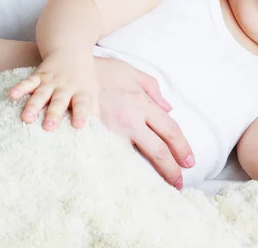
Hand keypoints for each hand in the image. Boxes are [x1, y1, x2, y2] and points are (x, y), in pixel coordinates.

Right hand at [10, 53, 97, 130]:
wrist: (72, 47)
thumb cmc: (83, 74)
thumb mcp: (92, 89)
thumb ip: (93, 109)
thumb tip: (100, 131)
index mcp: (81, 91)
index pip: (83, 104)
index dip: (81, 114)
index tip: (79, 126)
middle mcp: (66, 86)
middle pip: (60, 101)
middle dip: (53, 113)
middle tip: (48, 127)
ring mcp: (52, 80)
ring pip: (42, 94)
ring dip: (34, 105)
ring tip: (26, 118)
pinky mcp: (39, 75)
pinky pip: (29, 81)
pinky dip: (20, 87)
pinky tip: (12, 95)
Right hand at [95, 57, 194, 189]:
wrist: (68, 73)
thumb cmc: (100, 70)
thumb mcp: (130, 71)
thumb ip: (151, 87)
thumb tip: (168, 109)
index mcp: (140, 102)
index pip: (168, 129)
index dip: (182, 147)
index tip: (189, 162)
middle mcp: (129, 120)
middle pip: (157, 150)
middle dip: (171, 169)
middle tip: (179, 182)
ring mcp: (111, 132)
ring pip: (137, 160)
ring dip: (150, 176)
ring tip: (159, 186)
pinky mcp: (95, 139)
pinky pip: (114, 158)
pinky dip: (125, 170)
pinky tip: (130, 180)